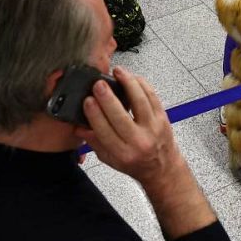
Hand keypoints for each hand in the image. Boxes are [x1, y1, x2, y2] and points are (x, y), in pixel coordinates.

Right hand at [77, 68, 182, 187]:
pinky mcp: (163, 118)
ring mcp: (153, 128)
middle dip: (108, 98)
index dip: (94, 115)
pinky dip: (142, 84)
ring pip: (140, 102)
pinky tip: (132, 77)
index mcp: (123, 153)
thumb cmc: (136, 163)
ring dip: (128, 83)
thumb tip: (78, 126)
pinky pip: (152, 97)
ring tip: (118, 72)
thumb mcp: (110, 159)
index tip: (87, 100)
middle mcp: (139, 141)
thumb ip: (94, 142)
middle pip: (121, 116)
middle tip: (99, 84)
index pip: (105, 132)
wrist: (162, 168)